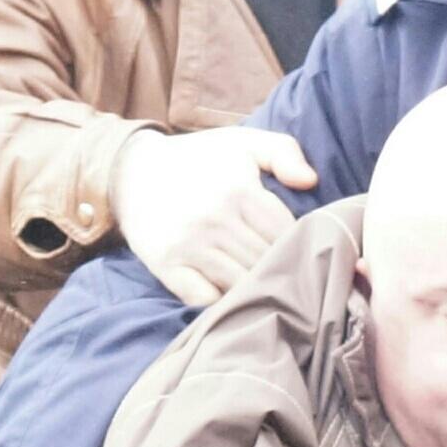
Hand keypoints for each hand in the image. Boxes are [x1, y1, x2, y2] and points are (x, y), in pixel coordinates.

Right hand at [110, 126, 316, 307]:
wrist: (134, 171)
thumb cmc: (199, 159)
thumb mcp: (243, 143)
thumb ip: (284, 152)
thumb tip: (311, 182)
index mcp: (239, 190)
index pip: (286, 234)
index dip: (298, 246)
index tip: (301, 252)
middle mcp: (214, 219)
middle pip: (265, 262)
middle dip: (281, 271)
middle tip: (289, 278)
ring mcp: (189, 245)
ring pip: (241, 285)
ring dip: (255, 290)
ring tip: (265, 291)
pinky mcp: (167, 265)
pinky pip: (205, 300)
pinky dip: (221, 303)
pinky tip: (229, 294)